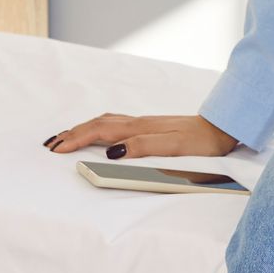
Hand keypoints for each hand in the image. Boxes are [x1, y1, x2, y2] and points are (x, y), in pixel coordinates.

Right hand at [44, 113, 239, 158]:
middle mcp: (139, 122)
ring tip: (67, 136)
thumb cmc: (201, 142)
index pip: (100, 132)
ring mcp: (144, 123)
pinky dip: (99, 127)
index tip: (57, 148)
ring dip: (84, 128)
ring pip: (106, 122)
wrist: (222, 128)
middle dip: (73, 133)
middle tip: (51, 144)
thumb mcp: (175, 147)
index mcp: (140, 129)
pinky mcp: (151, 127)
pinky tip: (100, 132)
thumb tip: (114, 151)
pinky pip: (116, 124)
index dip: (77, 139)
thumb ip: (144, 147)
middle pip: (98, 124)